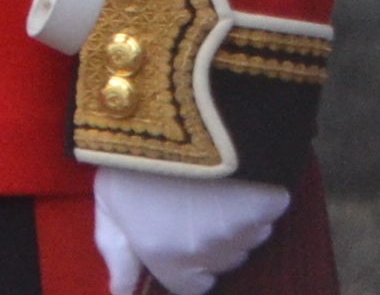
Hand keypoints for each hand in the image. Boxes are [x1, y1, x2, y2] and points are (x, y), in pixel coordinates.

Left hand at [94, 168, 289, 294]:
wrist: (174, 103)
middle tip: (187, 196)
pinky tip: (231, 172)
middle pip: (217, 261)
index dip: (181, 259)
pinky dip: (253, 199)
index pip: (189, 286)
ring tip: (206, 180)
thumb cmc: (131, 151)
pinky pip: (265, 214)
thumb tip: (122, 290)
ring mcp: (245, 231)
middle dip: (205, 238)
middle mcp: (210, 255)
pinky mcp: (271, 205)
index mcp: (169, 258)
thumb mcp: (108, 197)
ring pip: (243, 239)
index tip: (172, 228)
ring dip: (230, 220)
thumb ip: (116, 251)